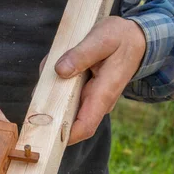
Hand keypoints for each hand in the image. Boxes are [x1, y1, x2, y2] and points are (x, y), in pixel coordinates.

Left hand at [54, 16, 145, 144]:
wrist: (136, 39)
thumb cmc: (120, 38)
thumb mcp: (102, 39)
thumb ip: (81, 55)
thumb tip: (60, 71)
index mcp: (103, 94)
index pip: (85, 127)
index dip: (64, 135)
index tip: (44, 131)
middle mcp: (97, 102)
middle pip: (68, 121)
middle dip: (48, 111)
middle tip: (37, 93)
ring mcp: (90, 99)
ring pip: (62, 105)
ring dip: (50, 91)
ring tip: (53, 63)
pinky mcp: (84, 93)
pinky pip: (64, 94)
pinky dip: (55, 82)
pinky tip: (56, 63)